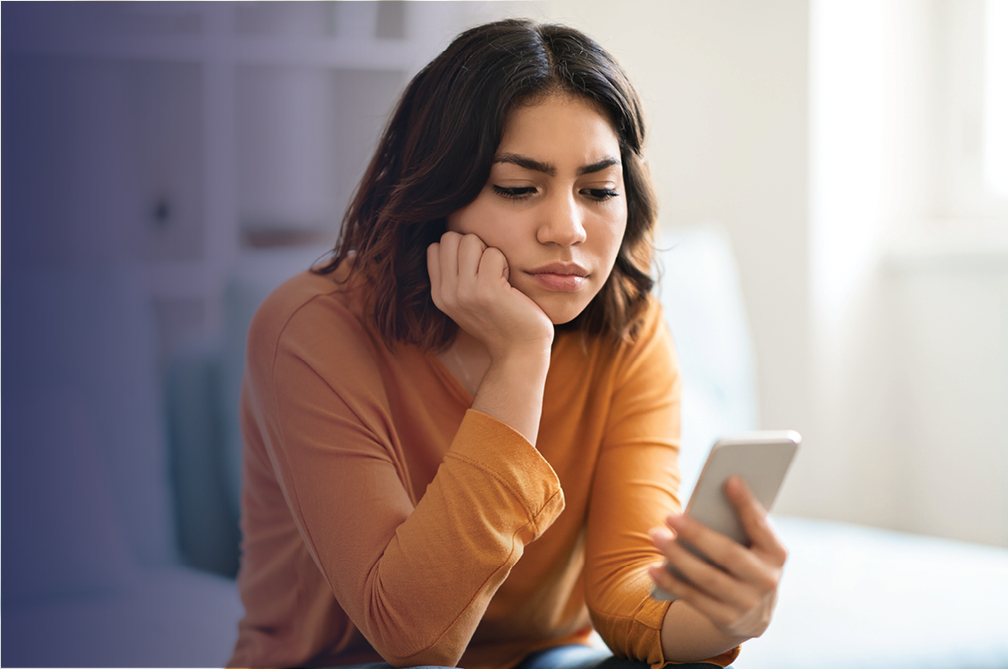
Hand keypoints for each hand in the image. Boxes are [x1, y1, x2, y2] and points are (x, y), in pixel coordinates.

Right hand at [427, 231, 553, 361]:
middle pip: (451, 238)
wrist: (519, 351)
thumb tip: (451, 239)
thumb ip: (453, 275)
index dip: (461, 250)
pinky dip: (505, 263)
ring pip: (470, 240)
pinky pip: (493, 253)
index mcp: (439, 294)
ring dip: (489, 253)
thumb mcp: (466, 301)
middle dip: (474, 246)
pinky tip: (509, 284)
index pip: (437, 246)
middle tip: (489, 270)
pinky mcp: (487, 290)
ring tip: (498, 276)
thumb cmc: (501, 320)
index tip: (476, 271)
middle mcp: (447, 293)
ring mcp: (465, 292)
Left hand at [648, 476, 786, 639]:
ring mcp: (747, 603)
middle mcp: (766, 581)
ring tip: (655, 536)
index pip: (760, 526)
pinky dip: (672, 582)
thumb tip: (710, 496)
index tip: (729, 479)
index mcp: (776, 554)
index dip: (746, 504)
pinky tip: (653, 568)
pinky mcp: (727, 619)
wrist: (754, 614)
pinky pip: (694, 599)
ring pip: (707, 577)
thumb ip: (739, 525)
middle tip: (669, 516)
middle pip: (728, 554)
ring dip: (677, 556)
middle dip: (697, 534)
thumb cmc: (747, 562)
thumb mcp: (753, 546)